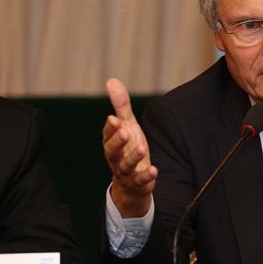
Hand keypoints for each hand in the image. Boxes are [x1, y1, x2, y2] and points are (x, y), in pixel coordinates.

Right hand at [103, 77, 156, 216]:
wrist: (132, 181)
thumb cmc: (128, 147)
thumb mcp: (127, 125)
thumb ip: (121, 105)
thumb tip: (111, 80)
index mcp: (111, 142)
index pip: (108, 134)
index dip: (110, 128)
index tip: (114, 118)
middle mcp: (115, 157)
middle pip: (112, 150)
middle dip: (118, 141)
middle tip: (125, 131)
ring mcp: (125, 171)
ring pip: (126, 165)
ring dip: (133, 157)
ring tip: (142, 148)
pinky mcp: (137, 182)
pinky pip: (140, 180)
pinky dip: (146, 176)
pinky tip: (154, 169)